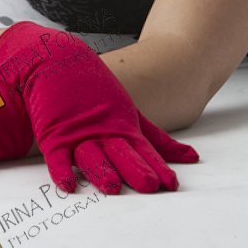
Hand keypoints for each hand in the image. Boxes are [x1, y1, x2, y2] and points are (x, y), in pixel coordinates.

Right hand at [0, 22, 199, 194]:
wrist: (58, 61)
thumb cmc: (97, 92)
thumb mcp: (132, 114)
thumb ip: (158, 140)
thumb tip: (192, 157)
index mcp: (124, 128)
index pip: (144, 151)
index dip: (157, 167)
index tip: (170, 184)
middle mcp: (104, 132)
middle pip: (121, 154)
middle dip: (134, 169)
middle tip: (149, 185)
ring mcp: (79, 134)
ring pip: (91, 156)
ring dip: (101, 171)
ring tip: (112, 186)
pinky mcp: (54, 135)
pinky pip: (57, 156)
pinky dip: (61, 170)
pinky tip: (68, 184)